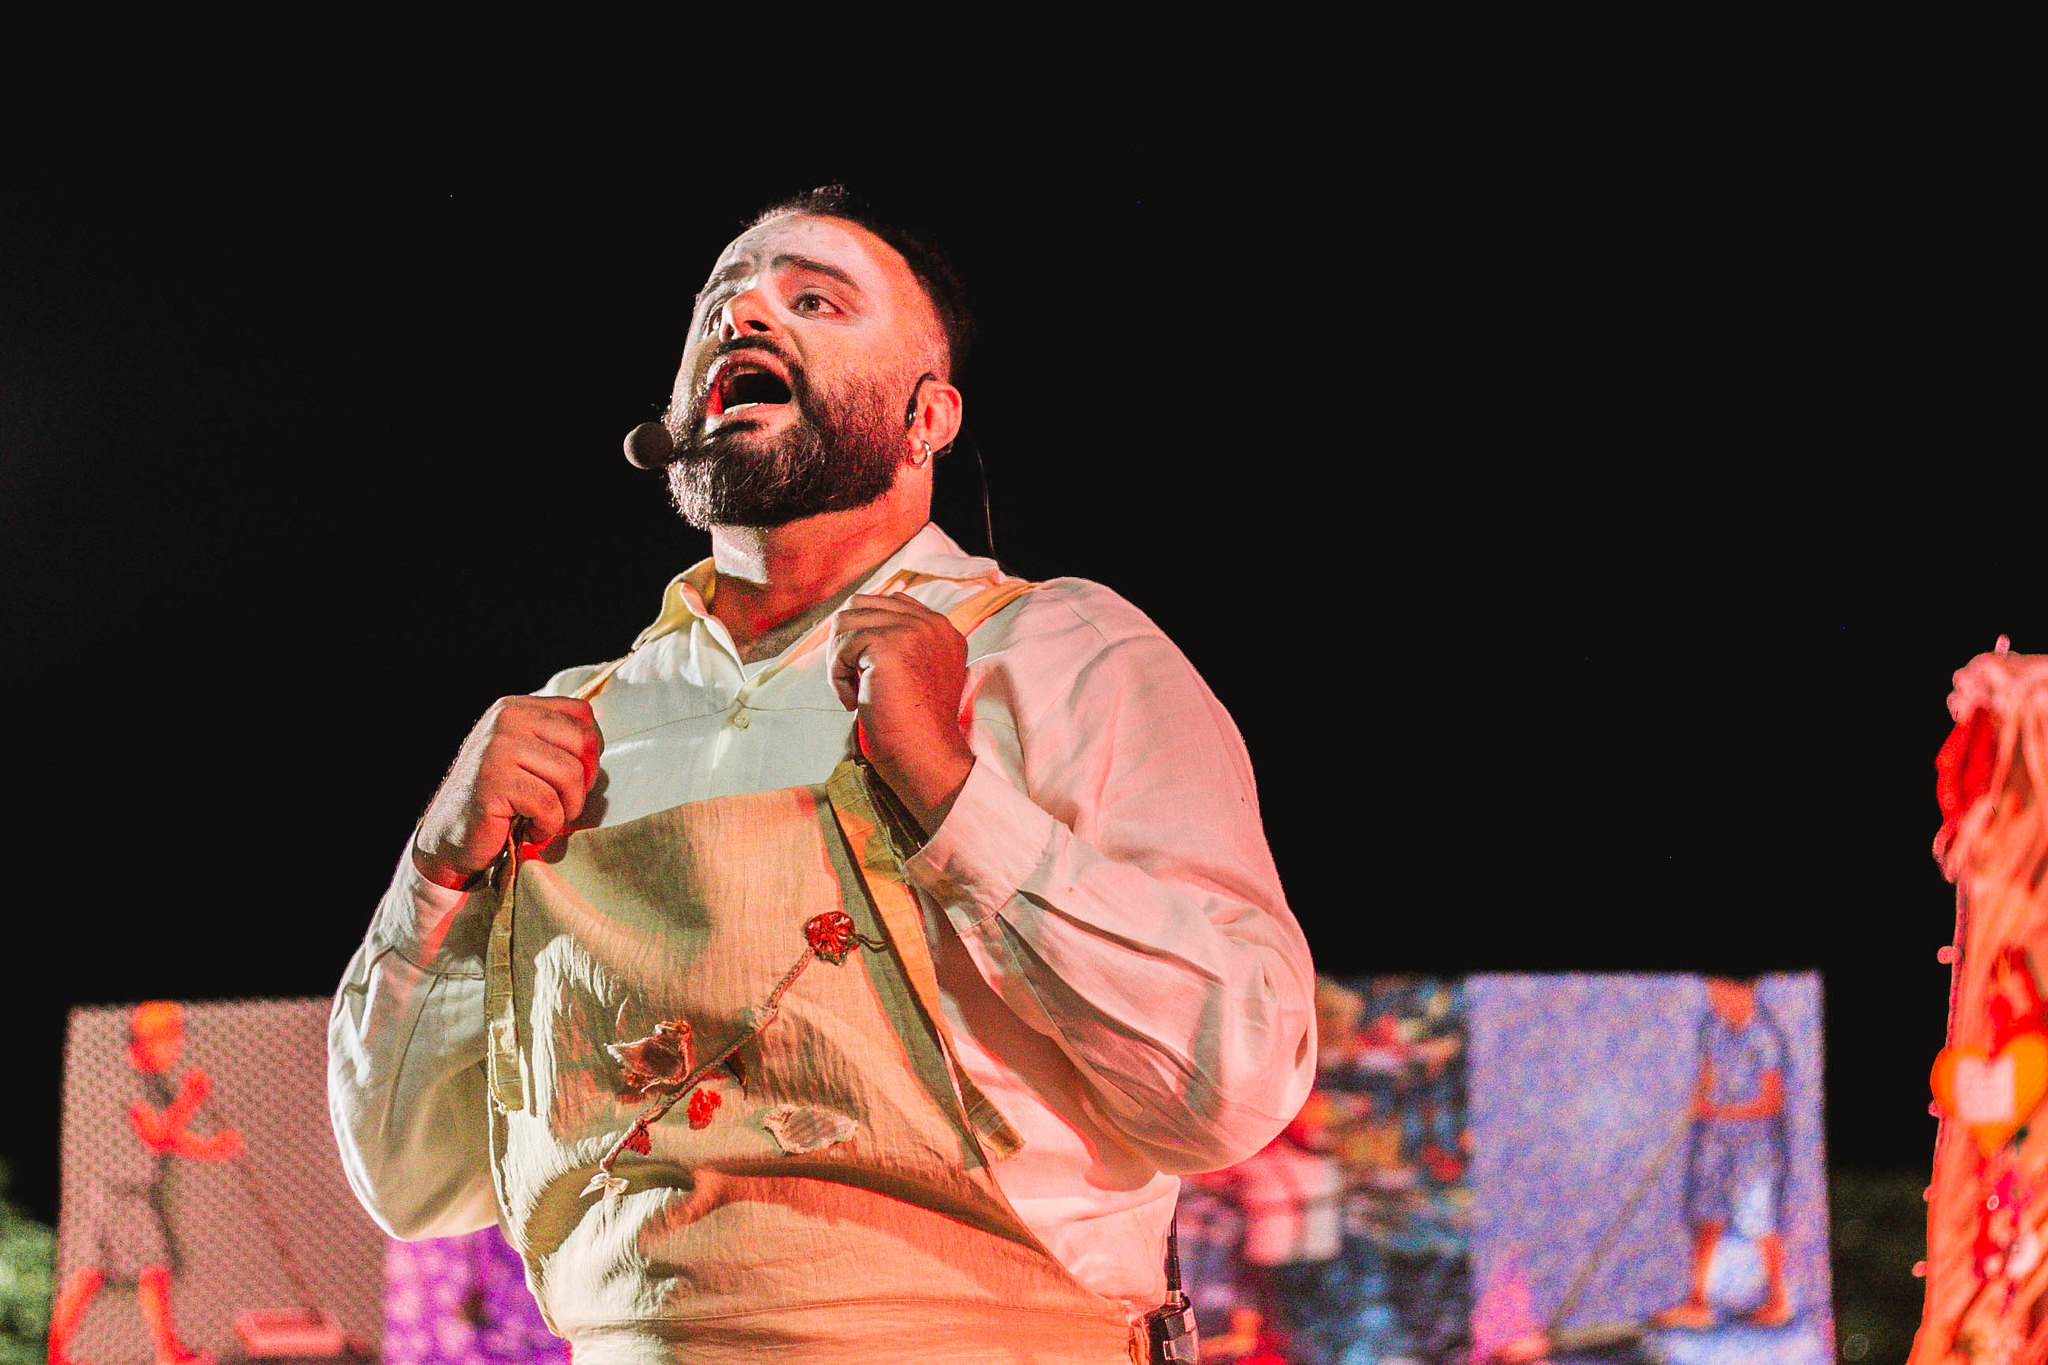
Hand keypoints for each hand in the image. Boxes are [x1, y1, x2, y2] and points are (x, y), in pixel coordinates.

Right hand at [414, 695, 602, 888]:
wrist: (449, 836)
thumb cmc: (498, 799)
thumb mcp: (526, 756)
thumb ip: (555, 740)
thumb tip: (598, 745)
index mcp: (516, 708)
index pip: (582, 714)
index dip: (591, 751)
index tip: (574, 777)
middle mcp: (507, 719)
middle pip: (583, 743)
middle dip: (583, 783)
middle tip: (561, 804)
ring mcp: (498, 749)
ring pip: (571, 775)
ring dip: (566, 808)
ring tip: (543, 818)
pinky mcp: (494, 782)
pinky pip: (549, 804)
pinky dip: (547, 825)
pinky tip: (529, 829)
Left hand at [828, 594, 973, 833]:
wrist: (925, 755)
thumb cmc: (916, 727)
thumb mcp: (918, 675)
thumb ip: (902, 645)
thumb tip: (854, 630)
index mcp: (942, 628)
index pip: (889, 601)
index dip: (864, 630)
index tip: (864, 670)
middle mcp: (931, 623)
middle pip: (861, 605)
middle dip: (846, 641)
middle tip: (851, 679)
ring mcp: (912, 630)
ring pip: (846, 621)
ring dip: (838, 658)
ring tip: (853, 691)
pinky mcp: (888, 645)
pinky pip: (842, 645)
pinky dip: (836, 676)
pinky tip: (853, 701)